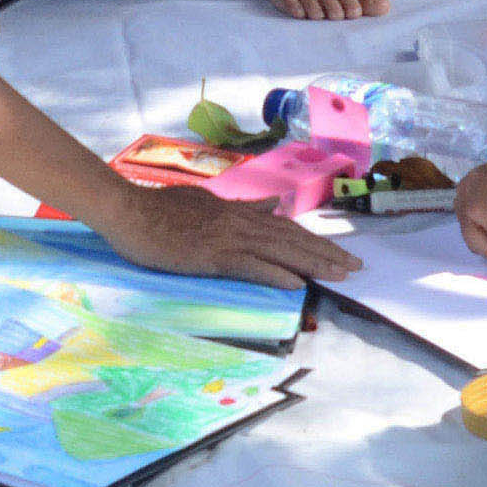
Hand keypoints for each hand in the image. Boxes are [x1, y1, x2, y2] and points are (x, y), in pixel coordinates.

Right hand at [96, 180, 359, 288]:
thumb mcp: (207, 202)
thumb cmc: (160, 211)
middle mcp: (239, 221)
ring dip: (312, 263)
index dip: (316, 241)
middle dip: (326, 254)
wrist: (129, 212)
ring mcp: (227, 237)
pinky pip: (251, 265)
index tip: (342, 253)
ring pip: (279, 251)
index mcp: (238, 212)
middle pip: (291, 238)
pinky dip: (276, 273)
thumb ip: (241, 206)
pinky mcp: (212, 254)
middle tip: (357, 267)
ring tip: (339, 275)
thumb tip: (272, 204)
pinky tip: (297, 284)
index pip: (286, 228)